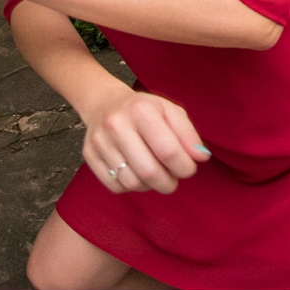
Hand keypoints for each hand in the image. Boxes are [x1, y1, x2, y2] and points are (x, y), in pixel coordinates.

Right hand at [81, 84, 209, 194]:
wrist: (104, 103)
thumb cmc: (144, 110)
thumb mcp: (170, 111)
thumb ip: (188, 134)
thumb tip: (201, 157)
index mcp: (141, 110)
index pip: (168, 150)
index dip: (184, 167)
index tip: (189, 168)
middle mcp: (116, 125)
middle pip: (149, 171)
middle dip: (168, 182)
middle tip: (174, 179)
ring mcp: (100, 141)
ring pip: (131, 182)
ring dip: (150, 186)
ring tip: (157, 175)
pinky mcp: (89, 156)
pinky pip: (115, 186)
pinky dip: (132, 187)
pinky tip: (138, 174)